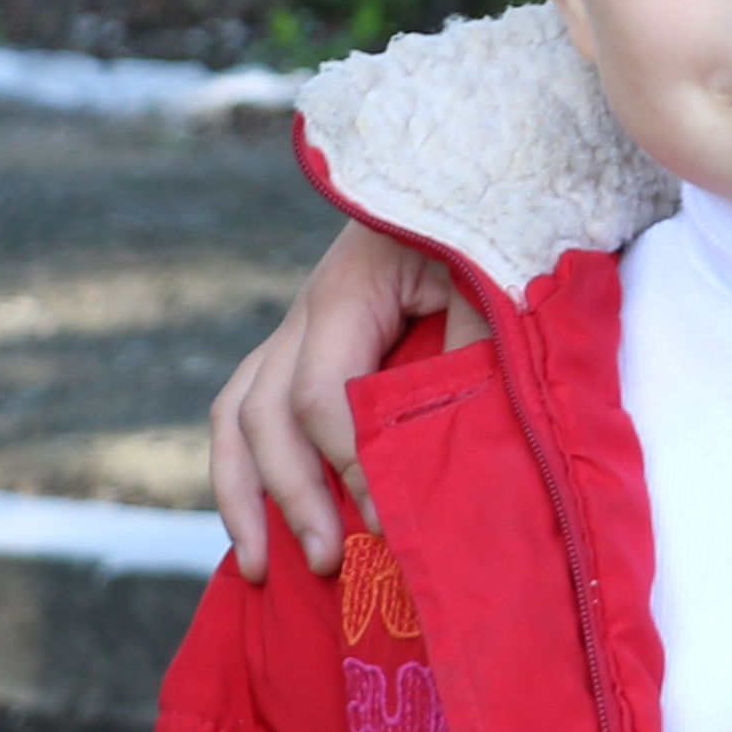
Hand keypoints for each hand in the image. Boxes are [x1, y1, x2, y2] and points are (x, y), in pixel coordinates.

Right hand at [204, 223, 467, 579]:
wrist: (476, 163)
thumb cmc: (494, 220)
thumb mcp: (495, 278)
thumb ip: (472, 352)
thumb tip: (449, 447)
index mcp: (347, 292)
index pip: (323, 397)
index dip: (351, 464)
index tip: (390, 522)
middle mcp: (306, 311)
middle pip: (265, 414)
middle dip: (289, 495)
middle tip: (325, 563)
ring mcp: (297, 325)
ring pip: (236, 413)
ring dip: (241, 492)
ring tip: (257, 568)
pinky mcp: (305, 341)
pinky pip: (249, 406)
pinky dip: (246, 467)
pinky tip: (258, 523)